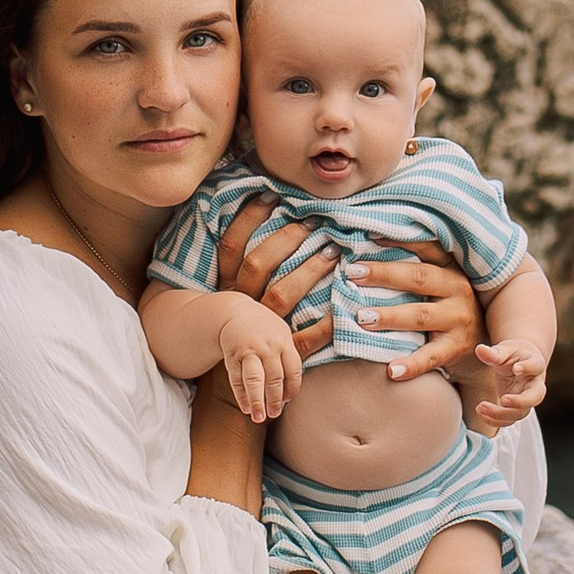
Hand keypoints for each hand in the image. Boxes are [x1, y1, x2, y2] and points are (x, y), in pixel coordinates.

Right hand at [215, 196, 336, 363]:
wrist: (237, 378)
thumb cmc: (243, 323)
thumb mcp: (235, 291)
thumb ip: (247, 260)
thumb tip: (269, 212)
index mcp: (228, 286)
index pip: (231, 245)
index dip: (247, 218)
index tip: (271, 195)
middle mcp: (242, 303)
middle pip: (257, 264)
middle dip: (285, 239)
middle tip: (312, 221)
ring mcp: (261, 327)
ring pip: (281, 295)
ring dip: (308, 271)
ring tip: (333, 251)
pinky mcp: (282, 352)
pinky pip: (306, 337)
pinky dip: (326, 323)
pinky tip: (345, 305)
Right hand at [218, 301, 303, 420]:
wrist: (234, 312)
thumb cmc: (264, 328)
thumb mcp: (282, 334)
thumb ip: (289, 358)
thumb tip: (291, 391)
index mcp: (284, 342)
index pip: (293, 370)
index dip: (292, 388)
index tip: (287, 400)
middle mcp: (267, 347)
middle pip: (274, 378)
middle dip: (275, 399)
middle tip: (274, 414)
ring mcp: (248, 351)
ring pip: (254, 379)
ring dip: (257, 400)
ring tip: (258, 417)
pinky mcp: (232, 356)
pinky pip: (236, 379)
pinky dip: (241, 395)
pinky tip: (245, 408)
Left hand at [350, 240, 480, 380]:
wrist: (484, 347)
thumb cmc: (447, 307)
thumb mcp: (440, 283)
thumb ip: (413, 269)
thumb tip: (367, 247)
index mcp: (450, 268)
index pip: (426, 248)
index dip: (398, 240)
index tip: (367, 236)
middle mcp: (457, 289)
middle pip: (418, 278)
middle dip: (383, 274)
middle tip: (352, 274)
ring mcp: (459, 319)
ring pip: (420, 315)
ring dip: (390, 316)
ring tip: (361, 318)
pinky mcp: (457, 348)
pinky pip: (431, 356)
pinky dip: (411, 364)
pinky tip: (391, 370)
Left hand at [465, 337, 547, 432]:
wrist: (520, 363)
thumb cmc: (512, 355)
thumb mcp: (504, 350)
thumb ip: (494, 353)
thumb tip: (479, 349)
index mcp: (535, 364)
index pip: (536, 366)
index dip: (528, 367)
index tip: (516, 368)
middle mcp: (535, 384)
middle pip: (535, 397)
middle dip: (520, 401)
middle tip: (503, 400)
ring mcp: (527, 399)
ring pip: (520, 412)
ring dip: (500, 414)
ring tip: (480, 407)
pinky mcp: (517, 409)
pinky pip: (509, 419)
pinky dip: (495, 420)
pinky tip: (481, 413)